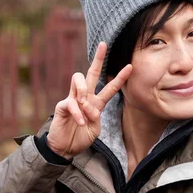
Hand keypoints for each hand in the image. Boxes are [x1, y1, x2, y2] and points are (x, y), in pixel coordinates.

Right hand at [46, 42, 131, 158]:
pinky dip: (78, 113)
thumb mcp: (95, 130)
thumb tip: (90, 108)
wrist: (65, 149)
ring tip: (85, 107)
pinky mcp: (62, 106)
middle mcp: (84, 98)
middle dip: (98, 59)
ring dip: (84, 91)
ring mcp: (72, 100)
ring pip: (78, 79)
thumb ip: (95, 118)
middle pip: (91, 73)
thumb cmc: (80, 138)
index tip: (130, 66)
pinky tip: (80, 122)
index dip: (119, 78)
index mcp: (96, 103)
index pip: (109, 87)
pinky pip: (71, 103)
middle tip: (103, 44)